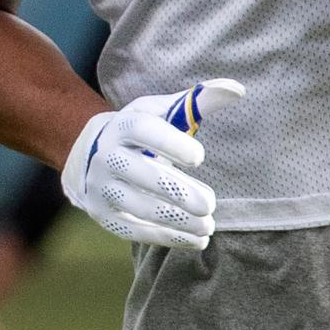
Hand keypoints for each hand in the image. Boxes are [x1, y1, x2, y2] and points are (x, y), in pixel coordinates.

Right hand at [60, 78, 244, 250]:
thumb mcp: (162, 110)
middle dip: (178, 191)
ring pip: (141, 207)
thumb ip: (199, 100)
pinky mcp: (105, 215)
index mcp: (123, 124)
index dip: (170, 144)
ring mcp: (103, 188)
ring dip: (177, 219)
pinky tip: (197, 240)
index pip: (144, 131)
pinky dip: (168, 237)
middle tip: (211, 203)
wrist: (91, 154)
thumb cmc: (141, 130)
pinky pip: (136, 231)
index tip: (200, 158)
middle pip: (143, 175)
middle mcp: (107, 156)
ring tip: (209, 224)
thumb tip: (238, 90)